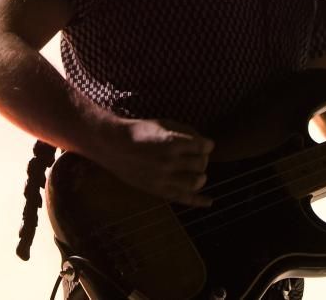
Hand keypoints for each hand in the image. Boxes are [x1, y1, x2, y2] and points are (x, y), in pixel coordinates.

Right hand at [95, 118, 214, 206]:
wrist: (115, 146)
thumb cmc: (141, 132)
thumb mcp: (164, 124)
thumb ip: (186, 132)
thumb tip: (205, 143)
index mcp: (172, 143)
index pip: (203, 147)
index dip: (207, 145)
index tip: (206, 145)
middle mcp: (169, 162)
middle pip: (201, 163)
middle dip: (203, 159)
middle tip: (197, 157)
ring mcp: (163, 178)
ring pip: (195, 182)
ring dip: (201, 176)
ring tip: (197, 172)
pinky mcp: (157, 190)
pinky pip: (182, 198)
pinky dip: (198, 201)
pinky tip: (209, 202)